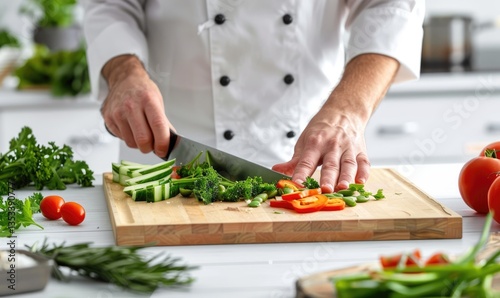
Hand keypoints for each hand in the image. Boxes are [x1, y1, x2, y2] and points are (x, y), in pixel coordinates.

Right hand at [101, 55, 172, 157]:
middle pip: (143, 139)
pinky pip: (122, 138)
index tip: (164, 150)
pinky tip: (131, 128)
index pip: (157, 125)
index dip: (162, 142)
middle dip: (150, 148)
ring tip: (142, 134)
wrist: (124, 80)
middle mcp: (131, 106)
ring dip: (139, 144)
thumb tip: (169, 142)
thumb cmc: (143, 91)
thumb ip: (163, 123)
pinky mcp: (109, 118)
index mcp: (148, 100)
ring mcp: (118, 113)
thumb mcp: (158, 102)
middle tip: (153, 146)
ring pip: (131, 142)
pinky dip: (129, 138)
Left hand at [272, 54, 398, 192]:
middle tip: (324, 189)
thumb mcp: (304, 141)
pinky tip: (360, 183)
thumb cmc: (322, 129)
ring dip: (346, 177)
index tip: (296, 184)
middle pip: (330, 164)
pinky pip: (364, 163)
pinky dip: (364, 173)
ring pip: (348, 164)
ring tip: (342, 188)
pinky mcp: (361, 151)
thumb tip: (277, 170)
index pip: (307, 161)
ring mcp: (348, 148)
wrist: (344, 112)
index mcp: (315, 143)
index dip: (301, 173)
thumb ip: (294, 161)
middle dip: (327, 177)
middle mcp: (332, 145)